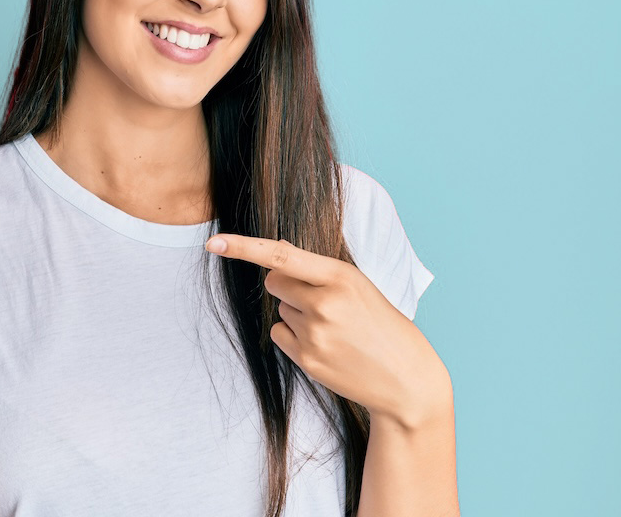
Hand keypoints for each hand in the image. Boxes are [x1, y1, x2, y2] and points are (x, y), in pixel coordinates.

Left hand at [205, 233, 447, 426]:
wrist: (405, 378)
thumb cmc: (381, 324)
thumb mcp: (358, 286)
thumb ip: (317, 270)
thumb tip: (274, 250)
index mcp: (341, 277)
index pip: (282, 256)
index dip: (244, 247)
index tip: (215, 242)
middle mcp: (324, 304)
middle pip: (274, 281)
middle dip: (288, 285)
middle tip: (321, 300)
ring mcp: (314, 334)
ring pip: (280, 308)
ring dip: (298, 312)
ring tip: (334, 327)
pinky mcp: (306, 359)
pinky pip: (280, 333)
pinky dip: (294, 335)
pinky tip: (324, 343)